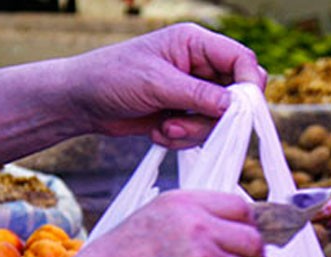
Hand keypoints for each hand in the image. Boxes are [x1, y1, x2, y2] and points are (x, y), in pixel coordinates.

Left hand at [63, 23, 266, 147]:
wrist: (82, 102)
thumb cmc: (111, 78)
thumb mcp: (156, 84)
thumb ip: (198, 95)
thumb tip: (235, 107)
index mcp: (194, 43)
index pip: (241, 59)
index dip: (249, 84)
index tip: (243, 111)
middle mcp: (200, 66)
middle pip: (236, 94)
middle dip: (215, 117)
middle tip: (189, 123)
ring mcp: (194, 91)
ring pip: (221, 119)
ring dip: (194, 131)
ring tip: (165, 129)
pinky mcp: (186, 114)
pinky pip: (203, 133)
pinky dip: (183, 138)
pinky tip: (159, 132)